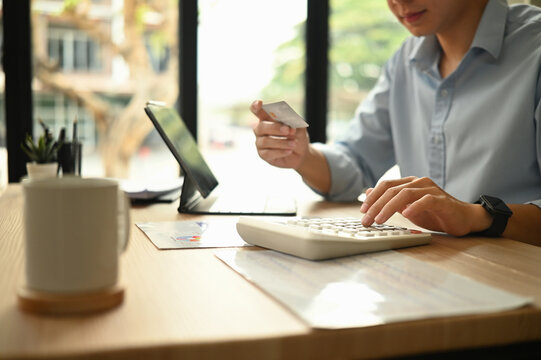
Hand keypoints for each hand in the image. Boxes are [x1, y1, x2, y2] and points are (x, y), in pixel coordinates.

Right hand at [250, 100, 309, 168]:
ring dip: (282, 142)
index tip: (259, 103)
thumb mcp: (299, 126)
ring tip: (294, 143)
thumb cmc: (297, 136)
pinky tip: (289, 151)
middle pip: (262, 126)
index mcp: (267, 118)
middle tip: (288, 130)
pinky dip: (281, 151)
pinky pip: (269, 153)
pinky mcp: (263, 154)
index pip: (257, 110)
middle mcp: (261, 130)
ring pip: (266, 141)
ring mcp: (260, 142)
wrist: (301, 153)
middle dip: (275, 128)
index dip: (256, 107)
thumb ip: (293, 123)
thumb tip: (288, 126)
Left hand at [359, 176, 491, 235]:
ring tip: (379, 220)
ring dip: (389, 207)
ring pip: (405, 194)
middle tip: (366, 220)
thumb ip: (391, 200)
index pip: (385, 186)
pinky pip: (426, 200)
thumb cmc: (434, 213)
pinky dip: (415, 207)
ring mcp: (431, 190)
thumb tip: (369, 194)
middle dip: (376, 205)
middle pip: (392, 190)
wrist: (462, 219)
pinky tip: (406, 215)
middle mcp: (419, 183)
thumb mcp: (408, 208)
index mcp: (409, 183)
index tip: (362, 211)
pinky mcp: (442, 200)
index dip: (372, 198)